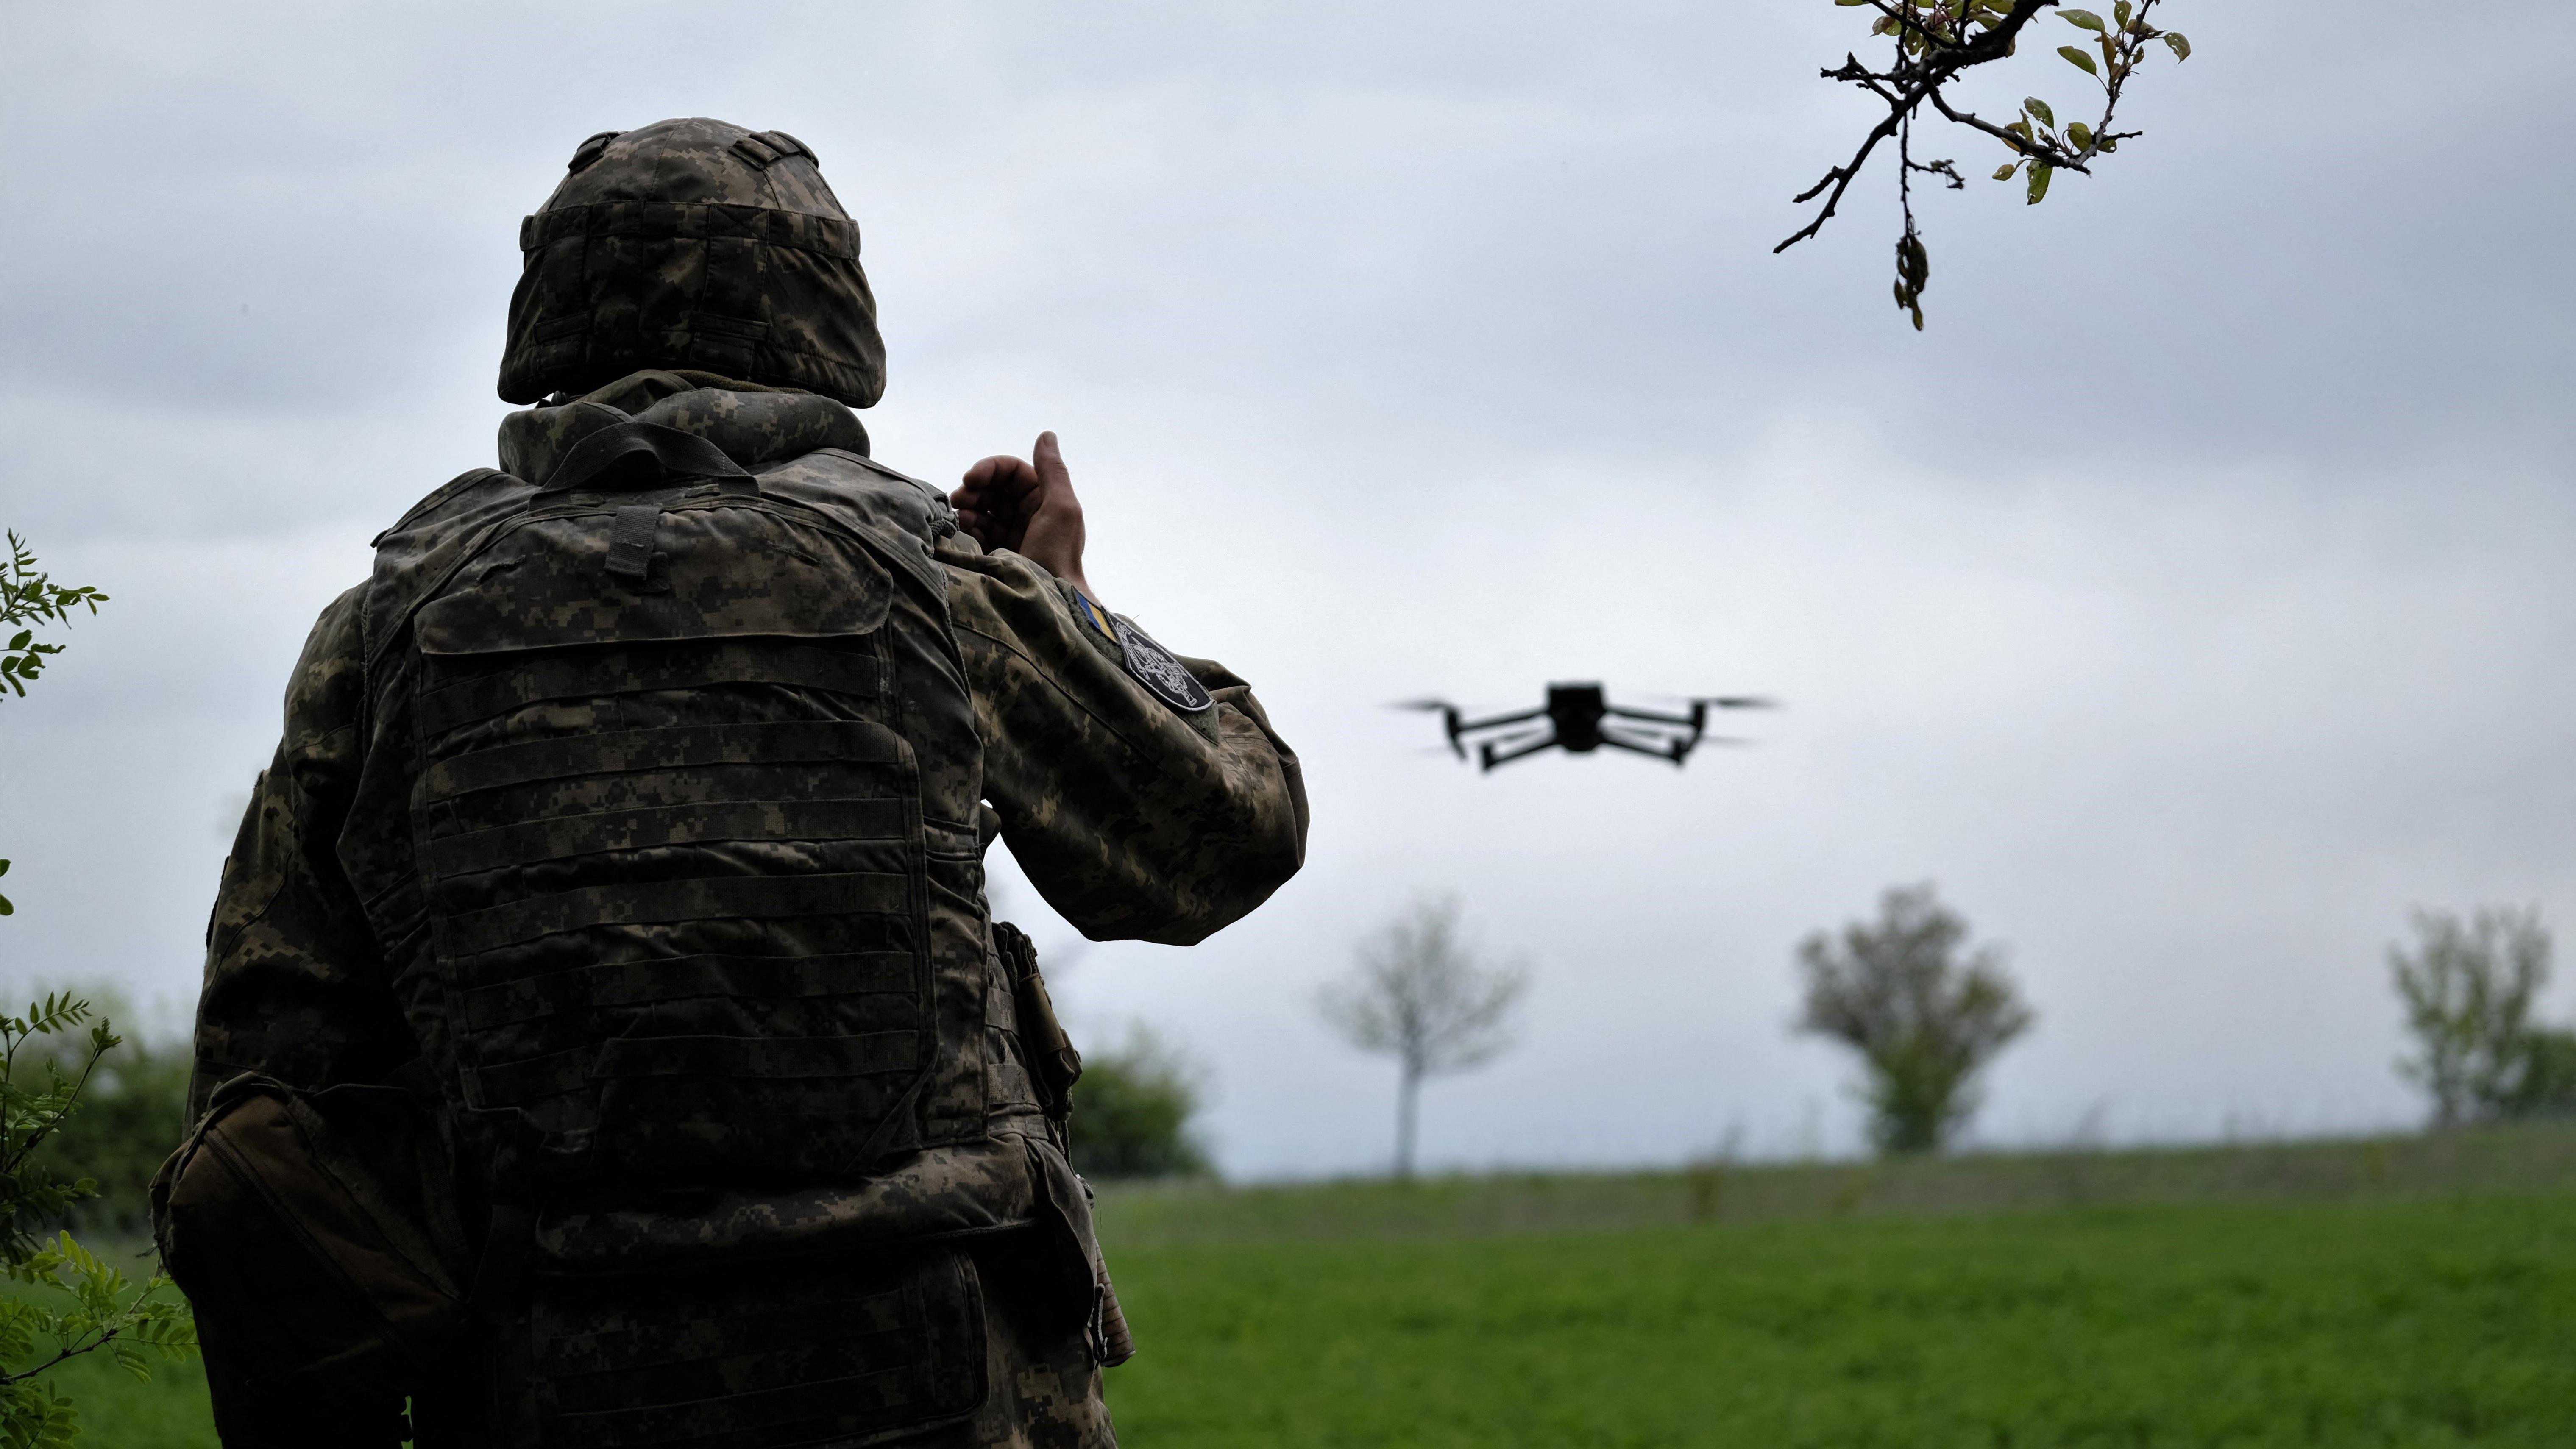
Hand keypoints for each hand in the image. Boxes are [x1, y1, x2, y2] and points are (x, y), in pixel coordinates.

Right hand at [953, 431, 1094, 599]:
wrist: (1049, 605)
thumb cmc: (1058, 555)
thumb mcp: (1061, 509)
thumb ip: (1053, 471)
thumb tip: (1046, 435)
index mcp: (1046, 499)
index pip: (1012, 472)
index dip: (990, 469)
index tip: (971, 479)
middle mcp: (1029, 514)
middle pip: (993, 489)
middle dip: (975, 489)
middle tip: (959, 499)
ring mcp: (1012, 535)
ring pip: (982, 510)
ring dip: (968, 509)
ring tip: (960, 520)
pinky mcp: (997, 554)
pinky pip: (976, 533)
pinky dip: (967, 530)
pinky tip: (963, 535)